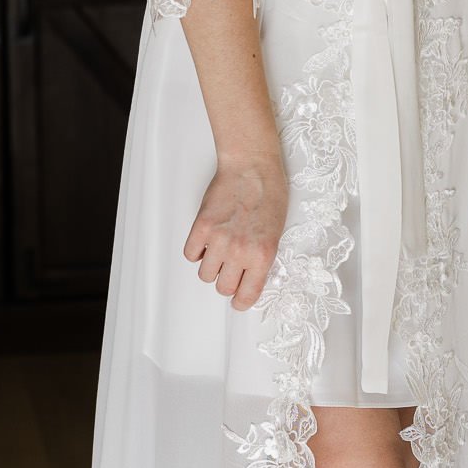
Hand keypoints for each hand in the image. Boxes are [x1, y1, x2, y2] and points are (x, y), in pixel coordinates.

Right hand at [184, 151, 288, 309]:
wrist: (253, 166)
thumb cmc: (270, 193)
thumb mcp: (276, 233)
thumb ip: (261, 258)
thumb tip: (249, 277)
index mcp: (262, 255)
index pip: (246, 295)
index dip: (241, 300)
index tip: (239, 299)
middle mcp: (239, 251)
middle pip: (222, 288)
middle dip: (227, 282)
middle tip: (230, 270)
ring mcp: (218, 239)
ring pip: (205, 274)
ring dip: (211, 267)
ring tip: (219, 252)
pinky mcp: (201, 227)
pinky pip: (190, 254)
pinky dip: (197, 251)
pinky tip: (207, 241)